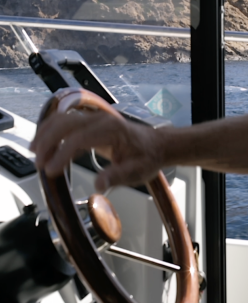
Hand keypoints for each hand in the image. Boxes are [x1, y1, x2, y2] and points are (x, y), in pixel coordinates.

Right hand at [30, 88, 165, 191]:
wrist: (157, 145)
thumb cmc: (147, 157)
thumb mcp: (138, 171)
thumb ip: (118, 176)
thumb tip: (99, 184)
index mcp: (112, 129)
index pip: (80, 138)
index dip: (62, 153)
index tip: (51, 171)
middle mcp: (102, 120)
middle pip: (67, 123)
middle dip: (48, 141)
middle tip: (39, 164)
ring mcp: (95, 119)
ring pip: (63, 119)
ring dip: (46, 133)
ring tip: (35, 153)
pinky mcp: (91, 123)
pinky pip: (66, 121)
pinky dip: (51, 130)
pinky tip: (43, 144)